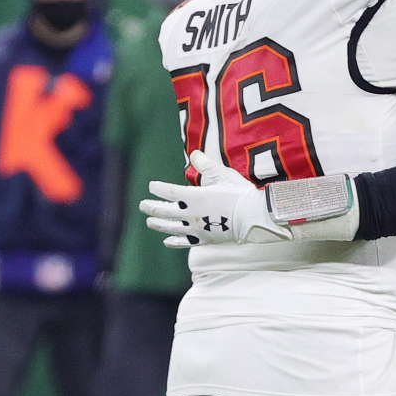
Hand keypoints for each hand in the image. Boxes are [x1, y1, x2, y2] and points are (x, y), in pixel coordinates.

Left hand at [141, 151, 291, 246]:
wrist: (253, 217)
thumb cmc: (240, 193)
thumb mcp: (224, 175)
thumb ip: (207, 166)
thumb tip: (194, 153)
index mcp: (195, 196)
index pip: (169, 192)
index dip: (158, 189)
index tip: (152, 186)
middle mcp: (191, 214)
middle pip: (165, 212)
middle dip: (151, 208)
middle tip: (143, 205)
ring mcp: (196, 228)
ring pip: (171, 227)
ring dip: (158, 224)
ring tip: (149, 222)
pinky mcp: (204, 239)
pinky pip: (185, 241)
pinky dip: (174, 241)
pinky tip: (167, 241)